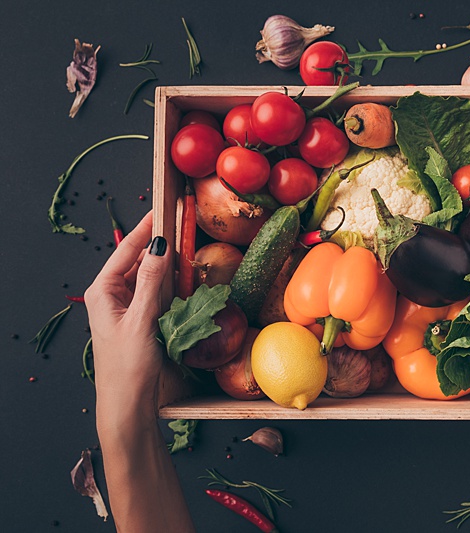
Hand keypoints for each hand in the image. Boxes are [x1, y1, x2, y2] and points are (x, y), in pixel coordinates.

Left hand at [84, 211, 170, 411]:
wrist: (128, 404)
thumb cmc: (128, 365)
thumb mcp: (142, 320)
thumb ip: (152, 281)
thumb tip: (160, 246)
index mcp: (103, 291)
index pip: (126, 250)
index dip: (145, 229)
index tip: (161, 209)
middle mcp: (112, 296)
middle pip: (137, 261)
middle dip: (158, 244)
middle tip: (180, 225)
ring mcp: (126, 308)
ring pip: (148, 276)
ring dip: (166, 264)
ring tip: (185, 247)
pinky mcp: (140, 320)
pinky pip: (155, 293)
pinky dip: (169, 284)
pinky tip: (184, 278)